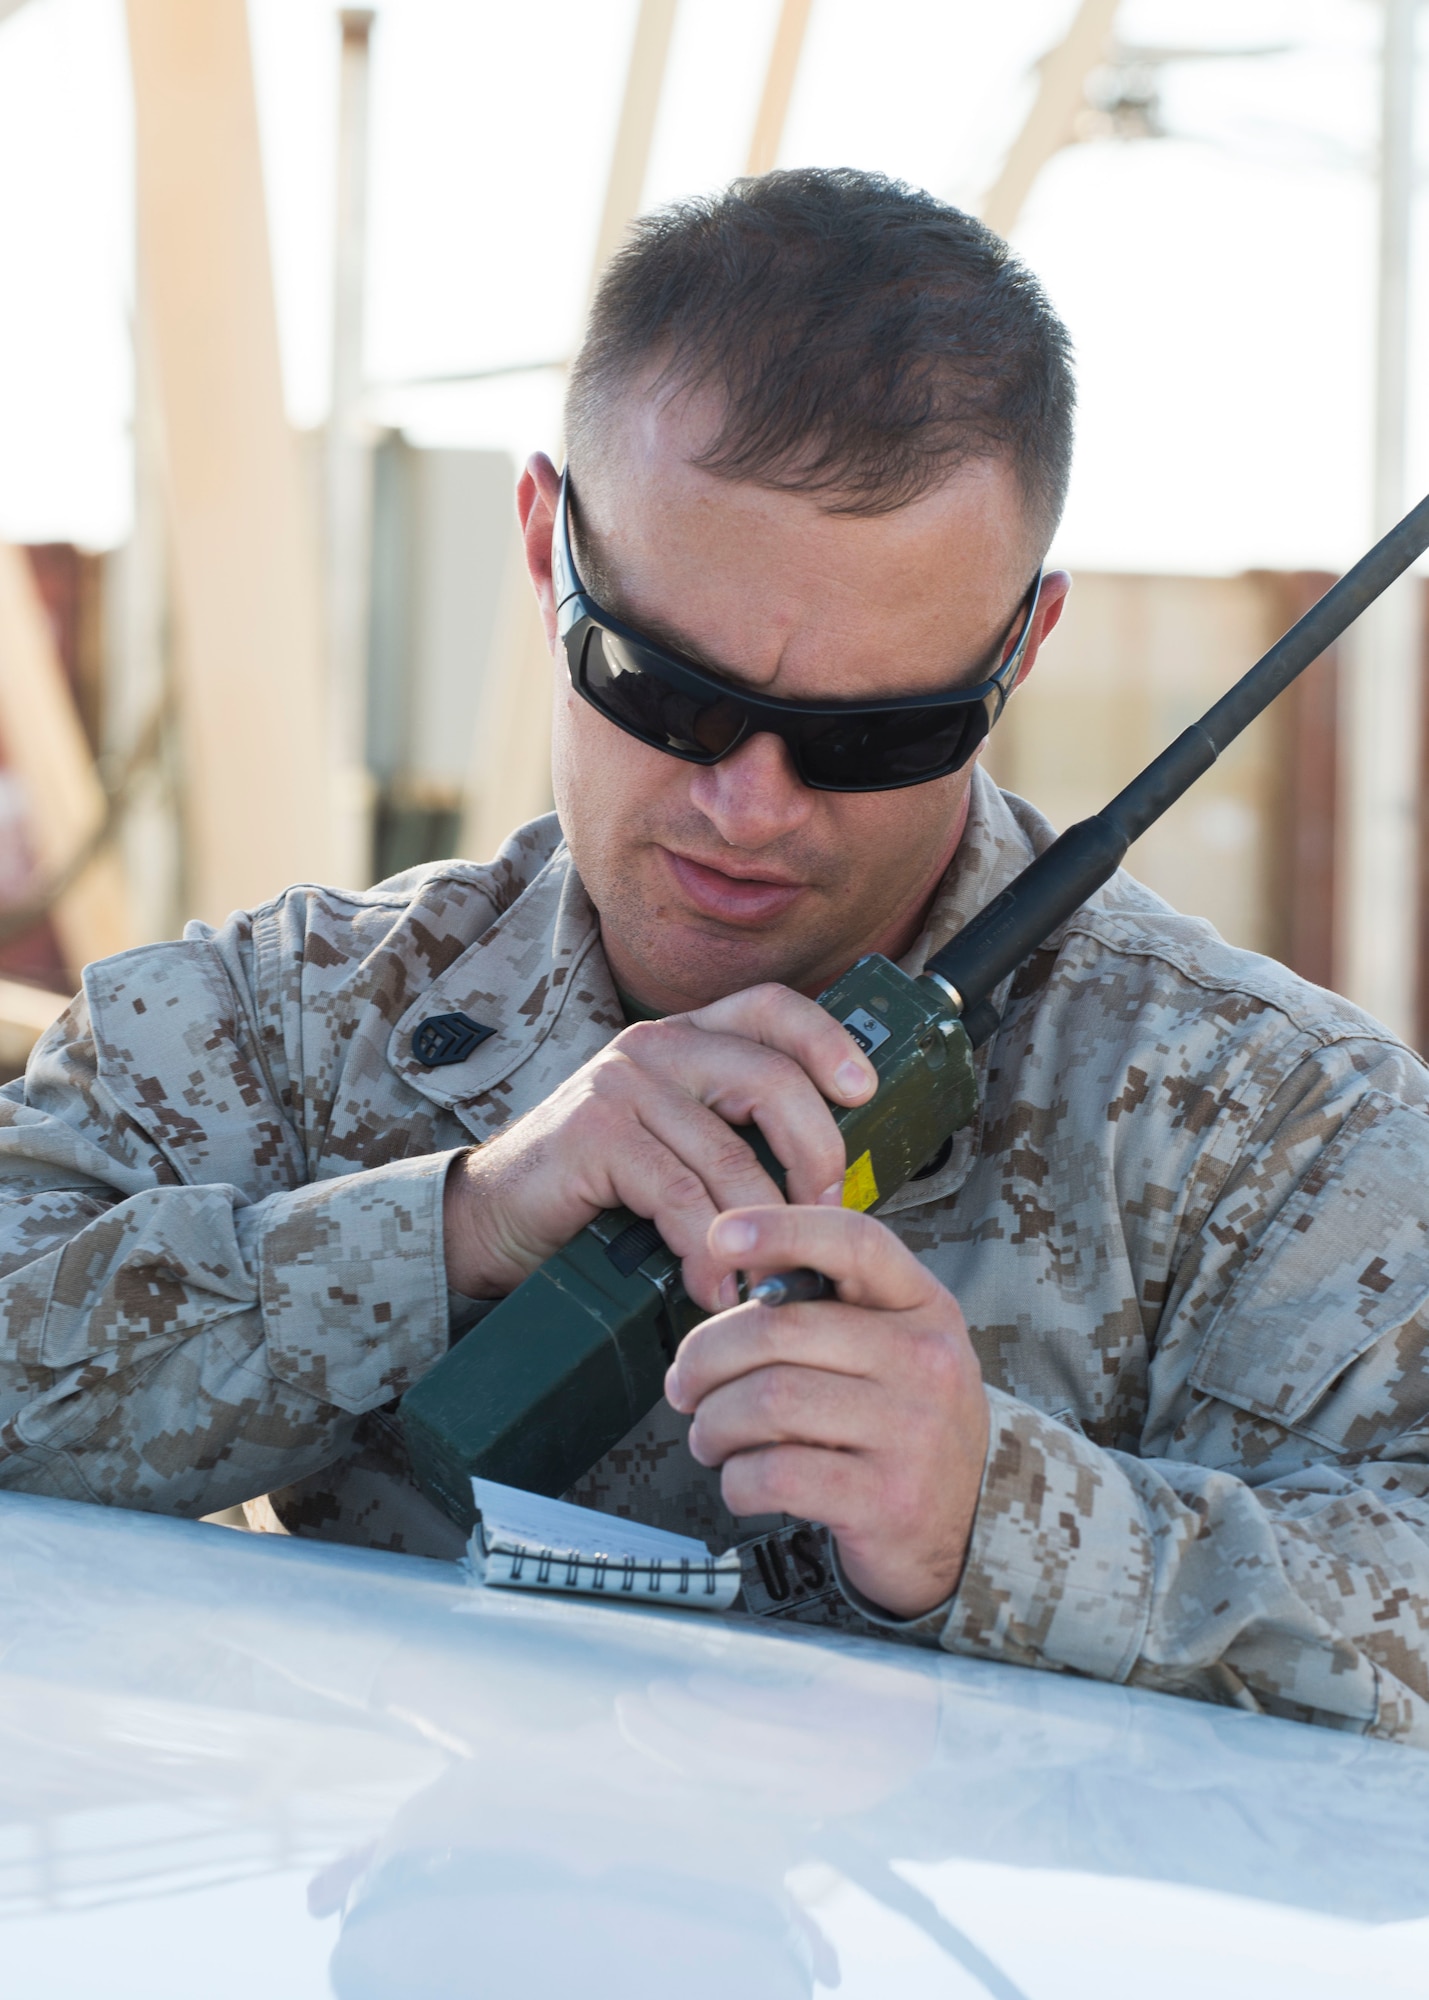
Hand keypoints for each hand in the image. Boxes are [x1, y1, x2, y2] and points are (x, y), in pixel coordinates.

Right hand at [442, 985, 875, 1307]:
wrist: (496, 1220)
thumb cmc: (601, 1192)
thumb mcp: (680, 1147)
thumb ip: (739, 1139)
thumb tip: (832, 1188)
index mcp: (688, 1037)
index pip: (772, 1008)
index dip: (828, 1041)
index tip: (865, 1092)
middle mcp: (657, 1045)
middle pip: (771, 1079)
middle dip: (814, 1156)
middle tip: (825, 1218)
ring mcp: (622, 1084)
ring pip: (728, 1154)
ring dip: (761, 1228)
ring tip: (771, 1277)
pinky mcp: (594, 1134)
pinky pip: (678, 1195)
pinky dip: (706, 1251)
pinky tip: (714, 1285)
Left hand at [664, 1203, 988, 1618]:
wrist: (969, 1525)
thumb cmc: (908, 1424)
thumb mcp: (895, 1349)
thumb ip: (827, 1310)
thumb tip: (732, 1283)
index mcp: (923, 1306)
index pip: (854, 1243)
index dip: (781, 1229)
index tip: (720, 1236)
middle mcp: (926, 1360)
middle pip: (779, 1330)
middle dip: (706, 1358)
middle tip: (686, 1385)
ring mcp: (911, 1431)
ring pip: (767, 1401)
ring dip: (713, 1424)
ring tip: (710, 1437)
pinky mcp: (886, 1499)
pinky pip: (775, 1473)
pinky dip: (736, 1479)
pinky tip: (743, 1479)